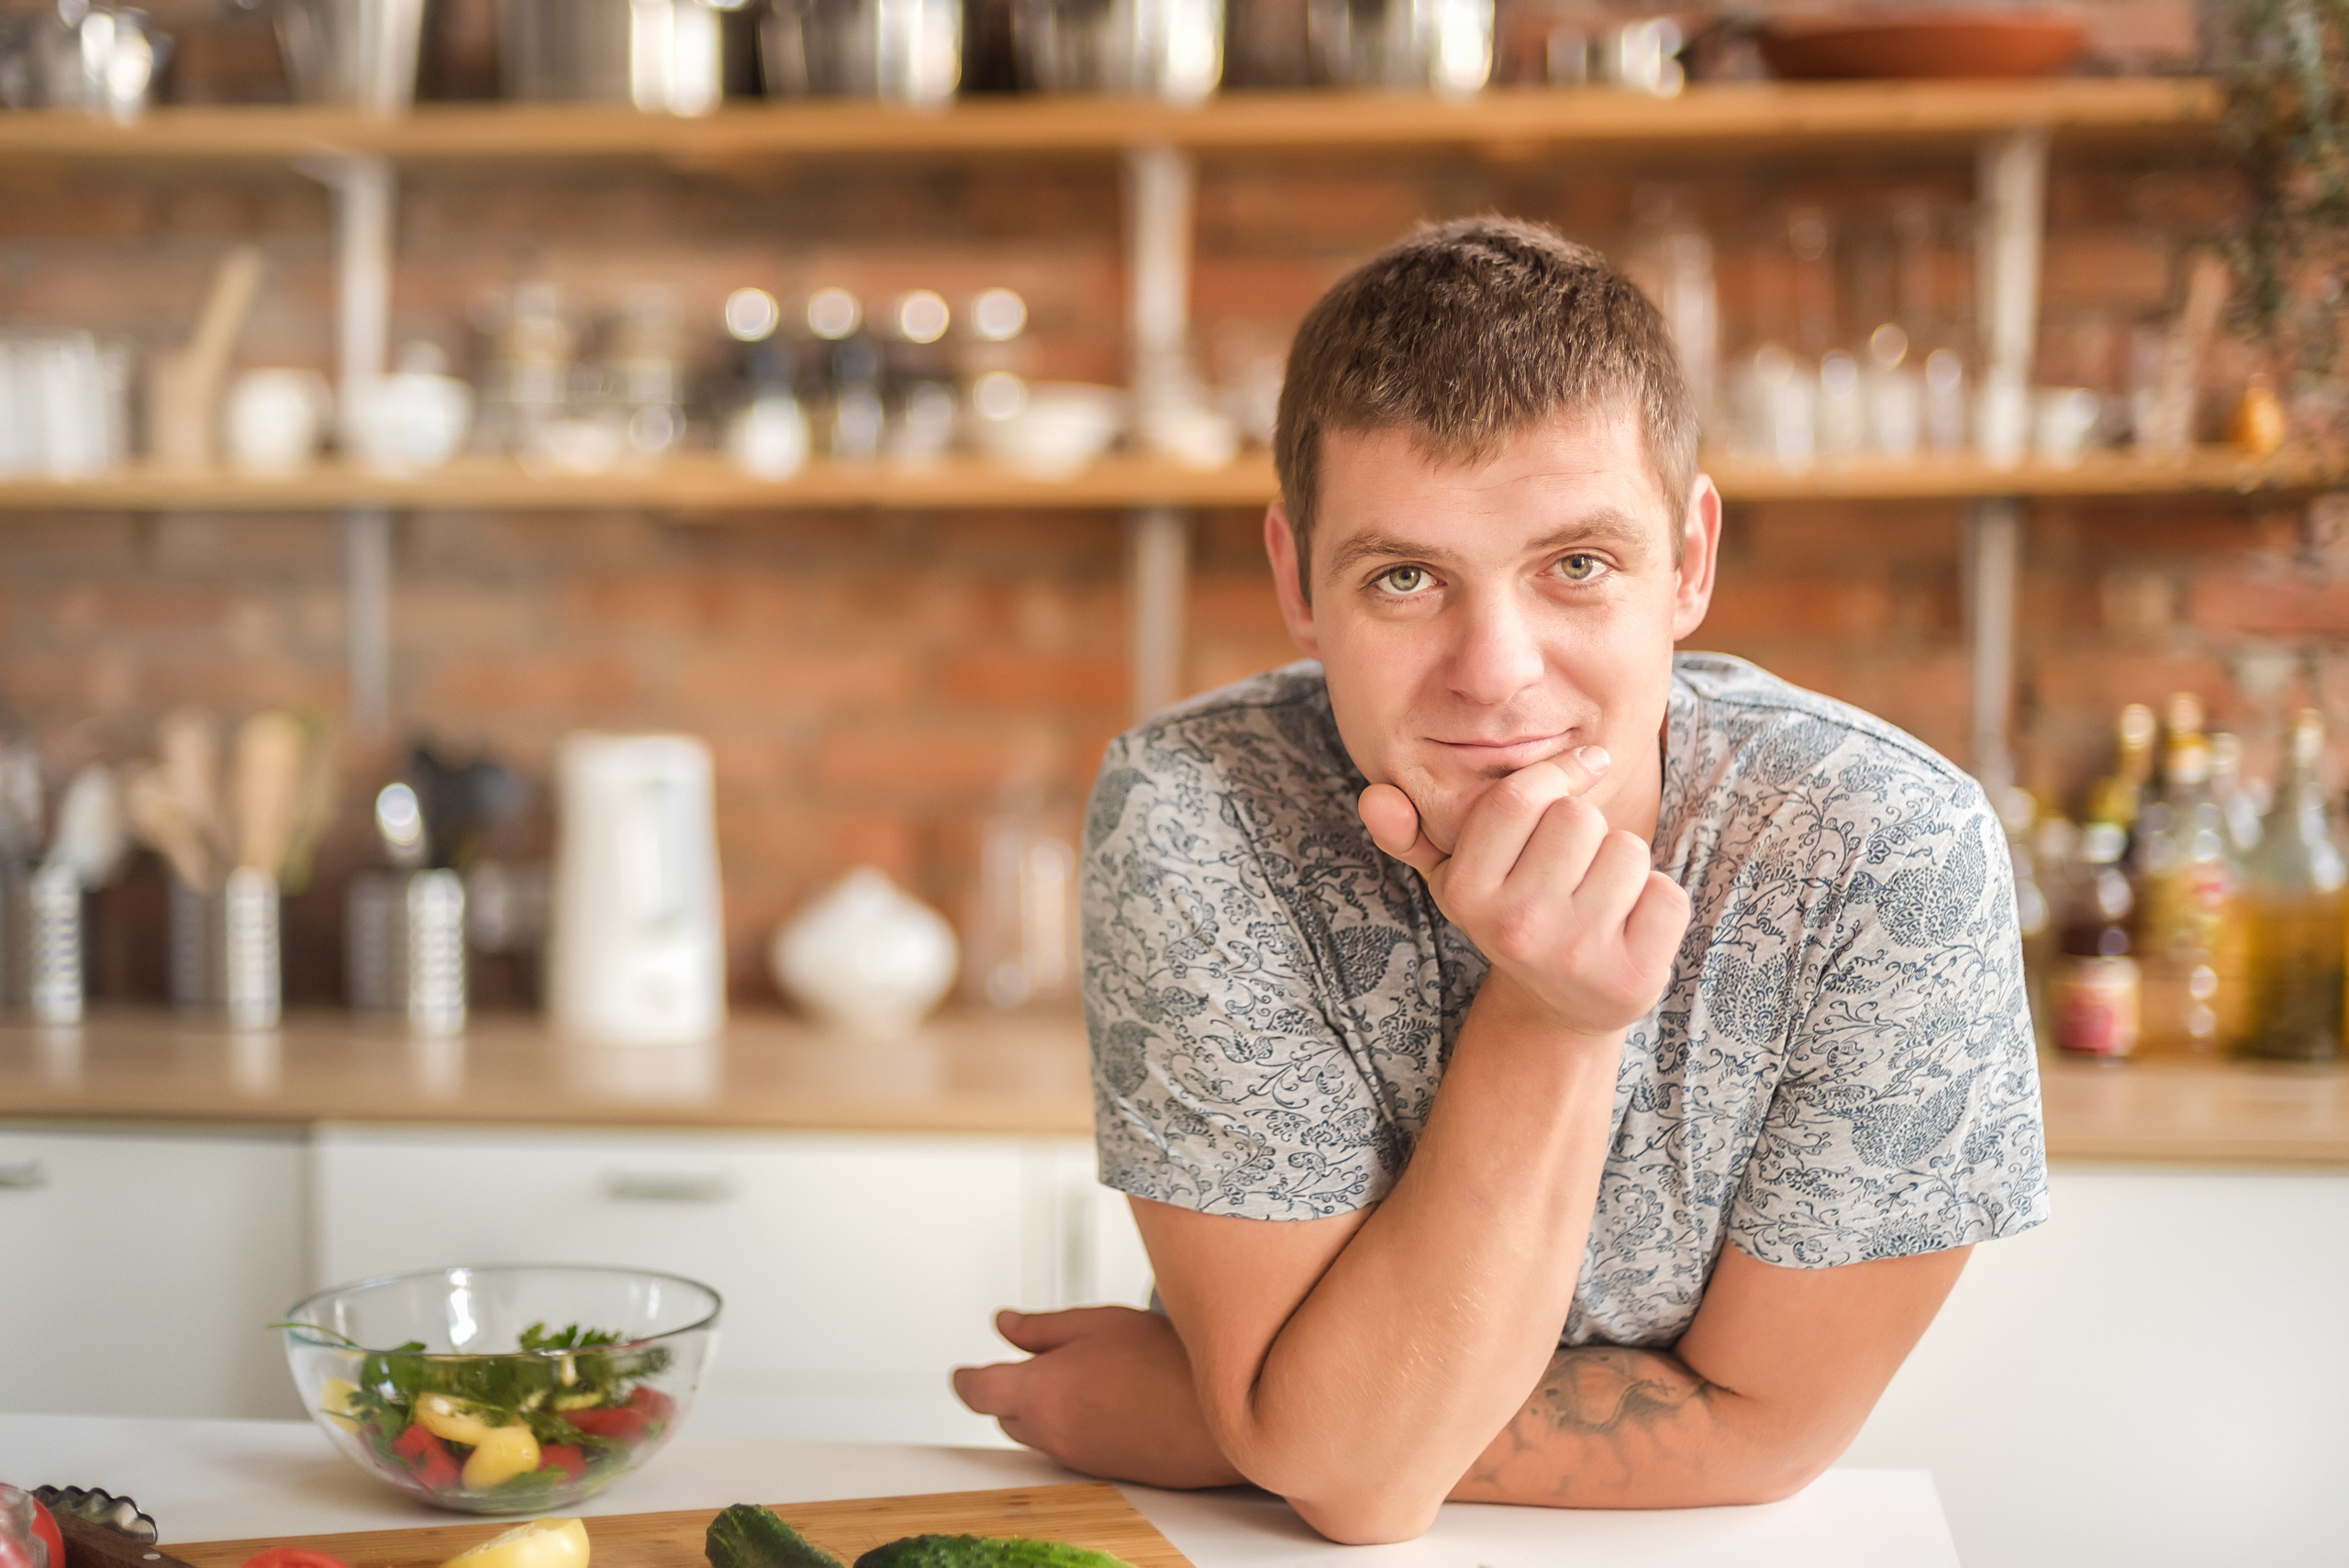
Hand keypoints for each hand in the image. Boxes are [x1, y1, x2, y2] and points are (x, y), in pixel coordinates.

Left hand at [951, 1306, 1245, 1488]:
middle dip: (1011, 1389)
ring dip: (1044, 1408)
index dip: (965, 1378)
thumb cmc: (1164, 1363)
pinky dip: (1073, 1425)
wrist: (1216, 1419)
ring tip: (1086, 1376)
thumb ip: (1042, 1328)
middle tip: (1042, 1361)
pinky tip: (1109, 1400)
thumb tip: (1004, 1325)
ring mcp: (1074, 1457)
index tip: (963, 1371)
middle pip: (1004, 1415)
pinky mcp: (1100, 1471)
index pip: (976, 1391)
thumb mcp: (1098, 1323)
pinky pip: (1067, 1447)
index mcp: (1039, 1392)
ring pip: (1036, 1432)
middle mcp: (1050, 1432)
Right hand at [1358, 750, 1687, 1036]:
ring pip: (1628, 851)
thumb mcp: (1457, 877)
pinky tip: (1631, 928)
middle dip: (1587, 832)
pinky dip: (1658, 904)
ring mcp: (1574, 955)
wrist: (1562, 1005)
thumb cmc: (1514, 914)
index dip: (1558, 773)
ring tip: (1598, 900)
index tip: (1581, 769)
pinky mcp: (1631, 977)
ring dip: (1624, 867)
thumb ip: (1412, 833)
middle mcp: (1515, 926)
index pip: (1519, 795)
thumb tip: (1375, 795)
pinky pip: (1667, 895)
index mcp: (1466, 891)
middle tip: (1572, 871)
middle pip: (1578, 817)